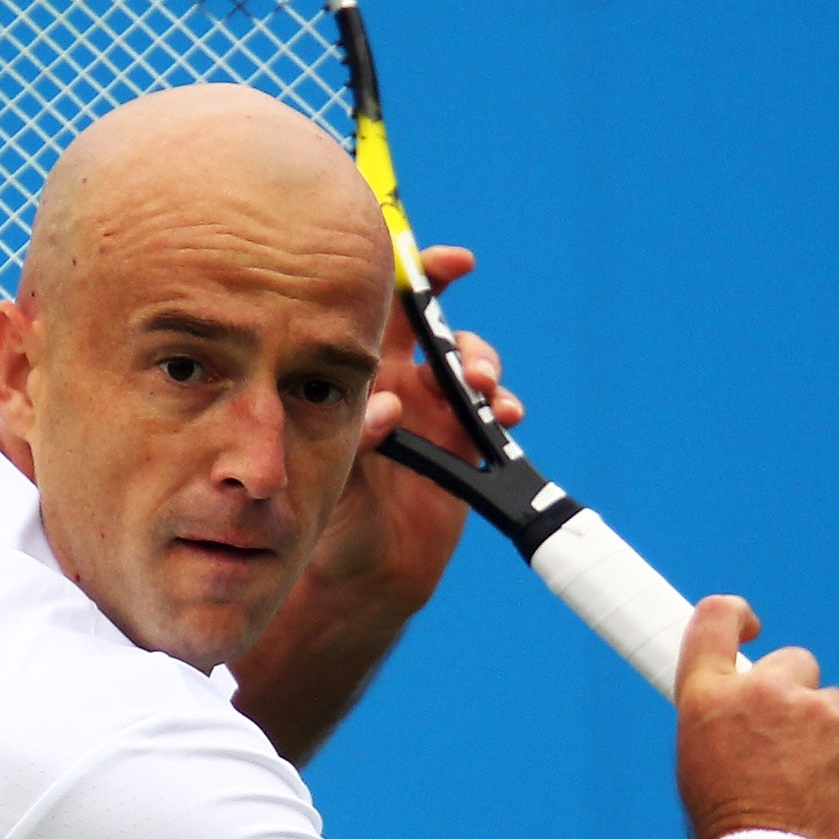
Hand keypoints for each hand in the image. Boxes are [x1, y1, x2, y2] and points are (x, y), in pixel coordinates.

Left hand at [304, 246, 525, 609]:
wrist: (365, 575)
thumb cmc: (332, 518)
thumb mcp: (332, 474)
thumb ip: (358, 437)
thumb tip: (388, 406)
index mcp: (362, 375)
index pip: (386, 311)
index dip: (418, 275)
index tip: (452, 263)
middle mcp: (401, 384)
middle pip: (440, 331)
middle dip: (461, 333)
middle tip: (466, 362)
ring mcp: (437, 413)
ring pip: (473, 366)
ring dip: (486, 369)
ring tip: (483, 390)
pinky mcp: (466, 444)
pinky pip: (496, 413)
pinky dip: (506, 408)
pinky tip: (505, 419)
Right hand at [673, 596, 838, 838]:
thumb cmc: (730, 827)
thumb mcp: (703, 762)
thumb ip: (730, 718)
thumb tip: (754, 703)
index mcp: (709, 698)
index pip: (717, 619)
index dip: (737, 615)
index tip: (753, 626)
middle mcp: (764, 692)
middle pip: (793, 662)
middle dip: (796, 695)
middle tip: (787, 748)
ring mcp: (820, 711)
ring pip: (835, 706)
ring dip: (828, 735)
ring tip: (811, 788)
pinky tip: (837, 797)